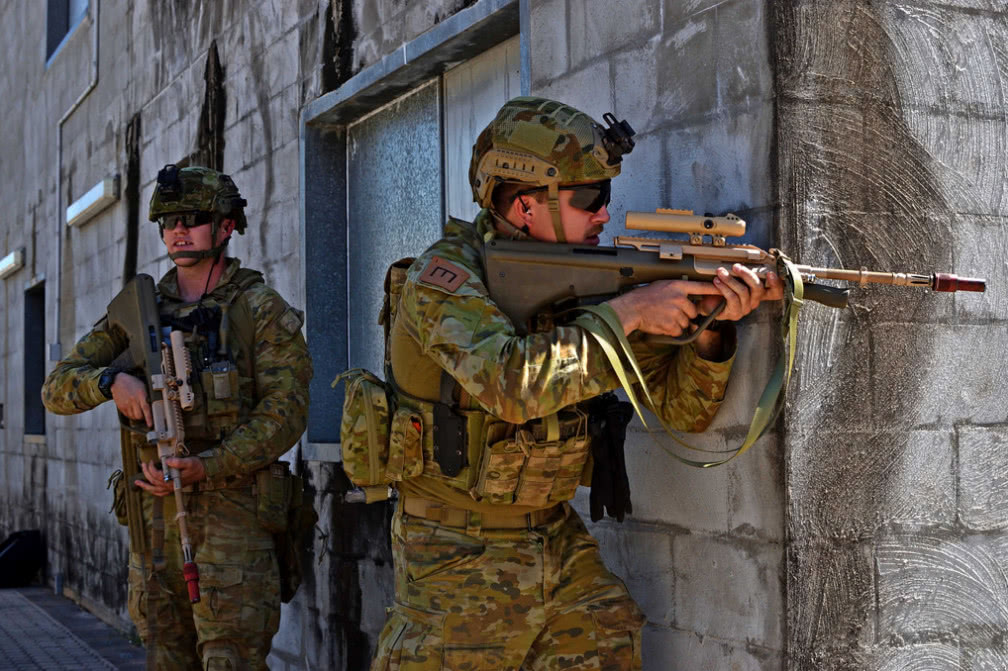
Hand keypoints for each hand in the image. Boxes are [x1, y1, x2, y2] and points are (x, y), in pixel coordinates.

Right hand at [110, 373, 151, 426]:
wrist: (118, 381)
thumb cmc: (132, 383)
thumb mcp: (142, 387)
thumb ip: (146, 396)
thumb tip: (151, 405)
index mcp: (140, 395)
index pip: (146, 409)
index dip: (149, 418)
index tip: (150, 424)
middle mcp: (133, 400)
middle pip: (139, 415)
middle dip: (143, 417)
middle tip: (144, 415)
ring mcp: (126, 404)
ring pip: (133, 417)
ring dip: (136, 416)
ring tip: (137, 411)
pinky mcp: (121, 406)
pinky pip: (127, 415)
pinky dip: (131, 415)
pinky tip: (132, 410)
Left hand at [135, 457, 206, 496]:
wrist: (203, 471)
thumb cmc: (196, 466)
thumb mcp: (189, 462)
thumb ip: (178, 462)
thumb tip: (167, 461)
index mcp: (173, 480)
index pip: (157, 476)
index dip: (151, 468)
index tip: (150, 461)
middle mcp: (170, 486)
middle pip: (154, 481)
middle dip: (146, 473)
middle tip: (143, 465)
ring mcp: (171, 488)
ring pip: (154, 489)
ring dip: (145, 486)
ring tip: (137, 482)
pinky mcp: (172, 488)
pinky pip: (160, 493)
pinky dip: (154, 491)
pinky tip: (150, 489)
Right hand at [608, 279, 725, 336]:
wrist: (632, 308)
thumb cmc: (644, 297)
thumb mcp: (662, 286)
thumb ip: (677, 291)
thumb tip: (688, 298)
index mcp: (677, 287)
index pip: (701, 287)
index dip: (713, 289)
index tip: (722, 290)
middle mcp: (679, 299)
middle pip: (693, 311)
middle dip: (685, 314)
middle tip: (670, 311)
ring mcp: (676, 312)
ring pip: (685, 322)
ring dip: (677, 323)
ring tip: (663, 317)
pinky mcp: (672, 325)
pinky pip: (678, 330)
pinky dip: (671, 330)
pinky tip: (661, 323)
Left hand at [696, 264, 784, 322]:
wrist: (708, 302)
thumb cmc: (722, 288)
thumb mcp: (734, 278)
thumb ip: (741, 273)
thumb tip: (741, 261)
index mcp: (758, 293)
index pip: (775, 291)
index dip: (776, 284)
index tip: (770, 274)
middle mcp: (754, 301)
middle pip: (757, 287)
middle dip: (747, 275)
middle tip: (736, 266)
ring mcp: (745, 308)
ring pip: (743, 291)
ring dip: (730, 280)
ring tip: (720, 272)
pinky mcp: (735, 313)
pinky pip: (732, 298)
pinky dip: (724, 288)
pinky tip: (717, 282)